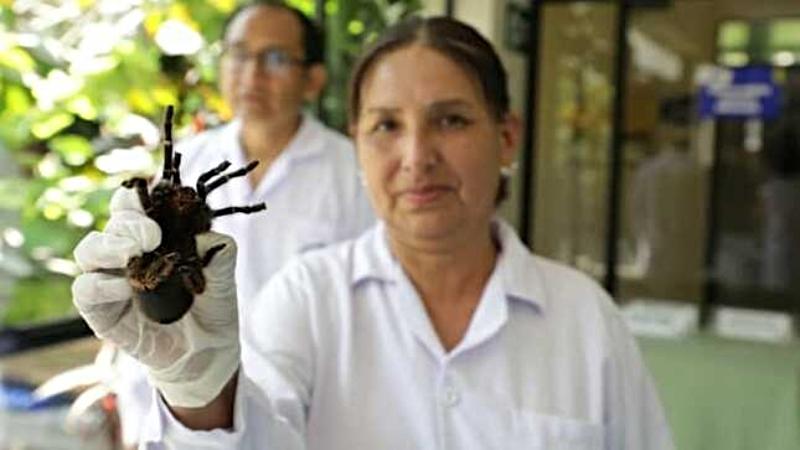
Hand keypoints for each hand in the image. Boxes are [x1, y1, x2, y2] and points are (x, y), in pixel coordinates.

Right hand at [72, 186, 239, 407]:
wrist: (208, 354)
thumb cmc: (212, 308)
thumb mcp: (224, 280)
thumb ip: (220, 255)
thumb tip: (211, 236)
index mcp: (155, 236)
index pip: (137, 204)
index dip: (141, 195)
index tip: (158, 195)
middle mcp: (128, 253)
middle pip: (113, 221)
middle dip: (129, 220)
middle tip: (152, 234)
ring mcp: (111, 280)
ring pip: (89, 250)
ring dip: (108, 246)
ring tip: (132, 254)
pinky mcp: (102, 312)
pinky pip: (85, 290)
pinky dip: (100, 284)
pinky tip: (125, 288)